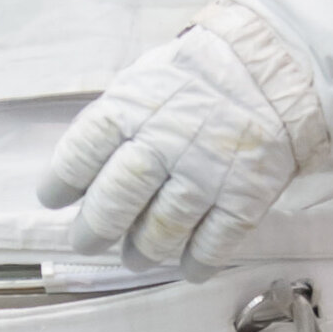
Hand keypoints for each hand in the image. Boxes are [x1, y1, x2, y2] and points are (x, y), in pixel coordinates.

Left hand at [37, 1, 327, 271]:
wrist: (276, 65)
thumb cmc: (201, 76)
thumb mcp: (146, 82)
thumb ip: (118, 124)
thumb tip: (85, 173)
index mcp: (132, 109)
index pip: (81, 154)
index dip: (62, 184)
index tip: (56, 201)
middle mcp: (164, 144)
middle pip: (116, 201)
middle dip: (96, 229)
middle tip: (89, 241)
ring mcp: (206, 174)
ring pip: (161, 231)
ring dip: (143, 251)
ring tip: (137, 256)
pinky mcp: (244, 197)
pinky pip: (213, 244)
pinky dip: (195, 263)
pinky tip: (187, 266)